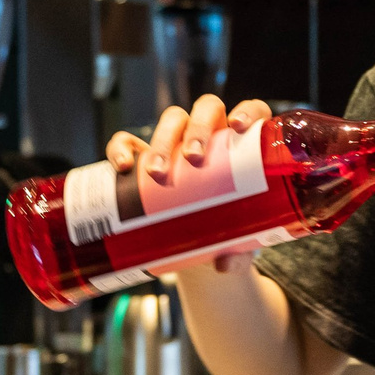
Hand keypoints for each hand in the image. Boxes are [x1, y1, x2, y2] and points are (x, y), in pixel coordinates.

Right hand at [104, 95, 273, 276]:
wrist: (198, 245)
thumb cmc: (230, 233)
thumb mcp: (241, 243)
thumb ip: (239, 254)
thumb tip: (223, 264)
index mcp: (244, 145)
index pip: (252, 111)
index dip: (247, 110)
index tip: (238, 127)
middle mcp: (212, 136)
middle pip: (206, 109)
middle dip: (198, 129)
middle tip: (193, 159)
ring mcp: (178, 143)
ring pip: (172, 120)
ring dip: (164, 140)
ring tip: (157, 173)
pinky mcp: (145, 157)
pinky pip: (129, 141)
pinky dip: (122, 148)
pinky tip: (122, 167)